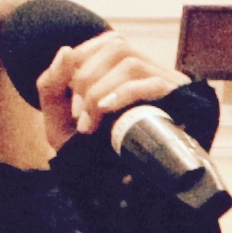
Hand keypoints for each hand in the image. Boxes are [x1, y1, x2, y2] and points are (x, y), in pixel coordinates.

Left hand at [36, 27, 199, 151]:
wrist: (117, 190)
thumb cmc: (90, 154)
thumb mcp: (60, 120)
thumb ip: (51, 85)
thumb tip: (66, 50)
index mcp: (127, 71)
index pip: (108, 41)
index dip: (83, 59)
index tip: (68, 93)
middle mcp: (151, 72)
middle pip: (118, 46)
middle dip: (88, 77)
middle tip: (77, 116)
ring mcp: (168, 85)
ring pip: (131, 62)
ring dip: (100, 90)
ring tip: (89, 124)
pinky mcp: (180, 102)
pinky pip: (152, 84)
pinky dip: (122, 94)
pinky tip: (106, 111)